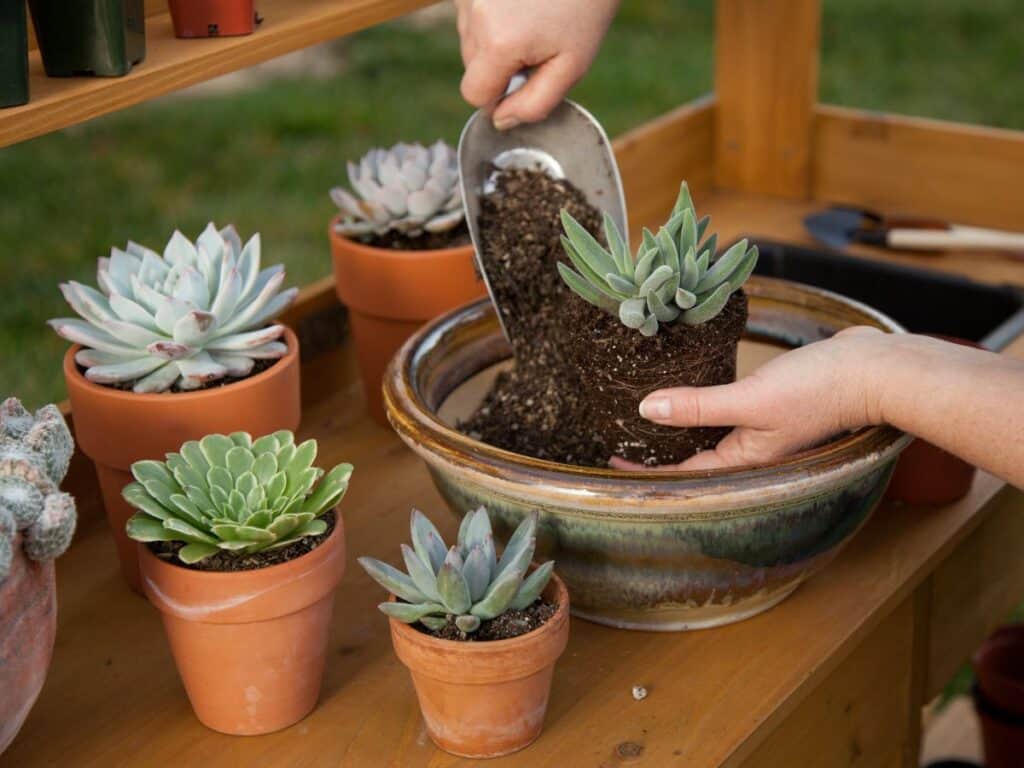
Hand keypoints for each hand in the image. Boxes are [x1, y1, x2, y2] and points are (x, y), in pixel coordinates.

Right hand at [456, 0, 619, 129]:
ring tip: (531, 18)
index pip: (474, 94)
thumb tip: (501, 120)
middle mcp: (474, 15)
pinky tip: (519, 3)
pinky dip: (491, 16)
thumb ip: (535, 103)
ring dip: (495, 39)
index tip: (525, 79)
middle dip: (500, 64)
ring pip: (470, 39)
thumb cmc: (585, 8)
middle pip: (471, 66)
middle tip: (537, 43)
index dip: (499, 96)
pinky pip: (470, 13)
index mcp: (498, 44)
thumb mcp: (572, 66)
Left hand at [610, 327, 891, 471]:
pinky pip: (731, 412)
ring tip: (649, 416)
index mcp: (745, 461)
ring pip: (713, 434)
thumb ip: (698, 406)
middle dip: (661, 452)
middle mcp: (753, 452)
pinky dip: (708, 405)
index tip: (613, 461)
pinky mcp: (775, 405)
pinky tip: (695, 391)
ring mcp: (766, 430)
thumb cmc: (820, 390)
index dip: (647, 469)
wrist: (876, 369)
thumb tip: (647, 410)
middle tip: (624, 437)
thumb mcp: (750, 399)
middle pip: (697, 459)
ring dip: (683, 427)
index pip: (684, 474)